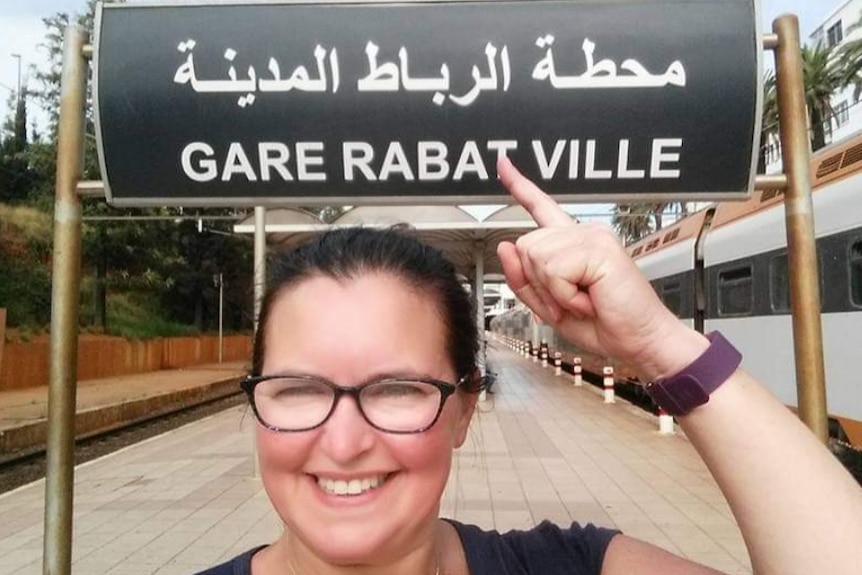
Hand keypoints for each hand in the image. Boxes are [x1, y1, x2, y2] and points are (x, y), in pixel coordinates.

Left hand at [495, 157, 706, 380]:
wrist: (639, 341)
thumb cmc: (603, 323)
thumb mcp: (549, 306)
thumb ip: (524, 280)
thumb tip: (505, 245)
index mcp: (571, 243)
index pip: (540, 207)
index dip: (519, 185)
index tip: (503, 162)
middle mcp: (582, 233)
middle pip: (524, 246)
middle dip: (538, 284)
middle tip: (571, 300)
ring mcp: (592, 237)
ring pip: (536, 257)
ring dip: (553, 292)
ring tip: (582, 300)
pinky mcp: (599, 248)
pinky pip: (554, 270)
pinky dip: (564, 295)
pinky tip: (589, 299)